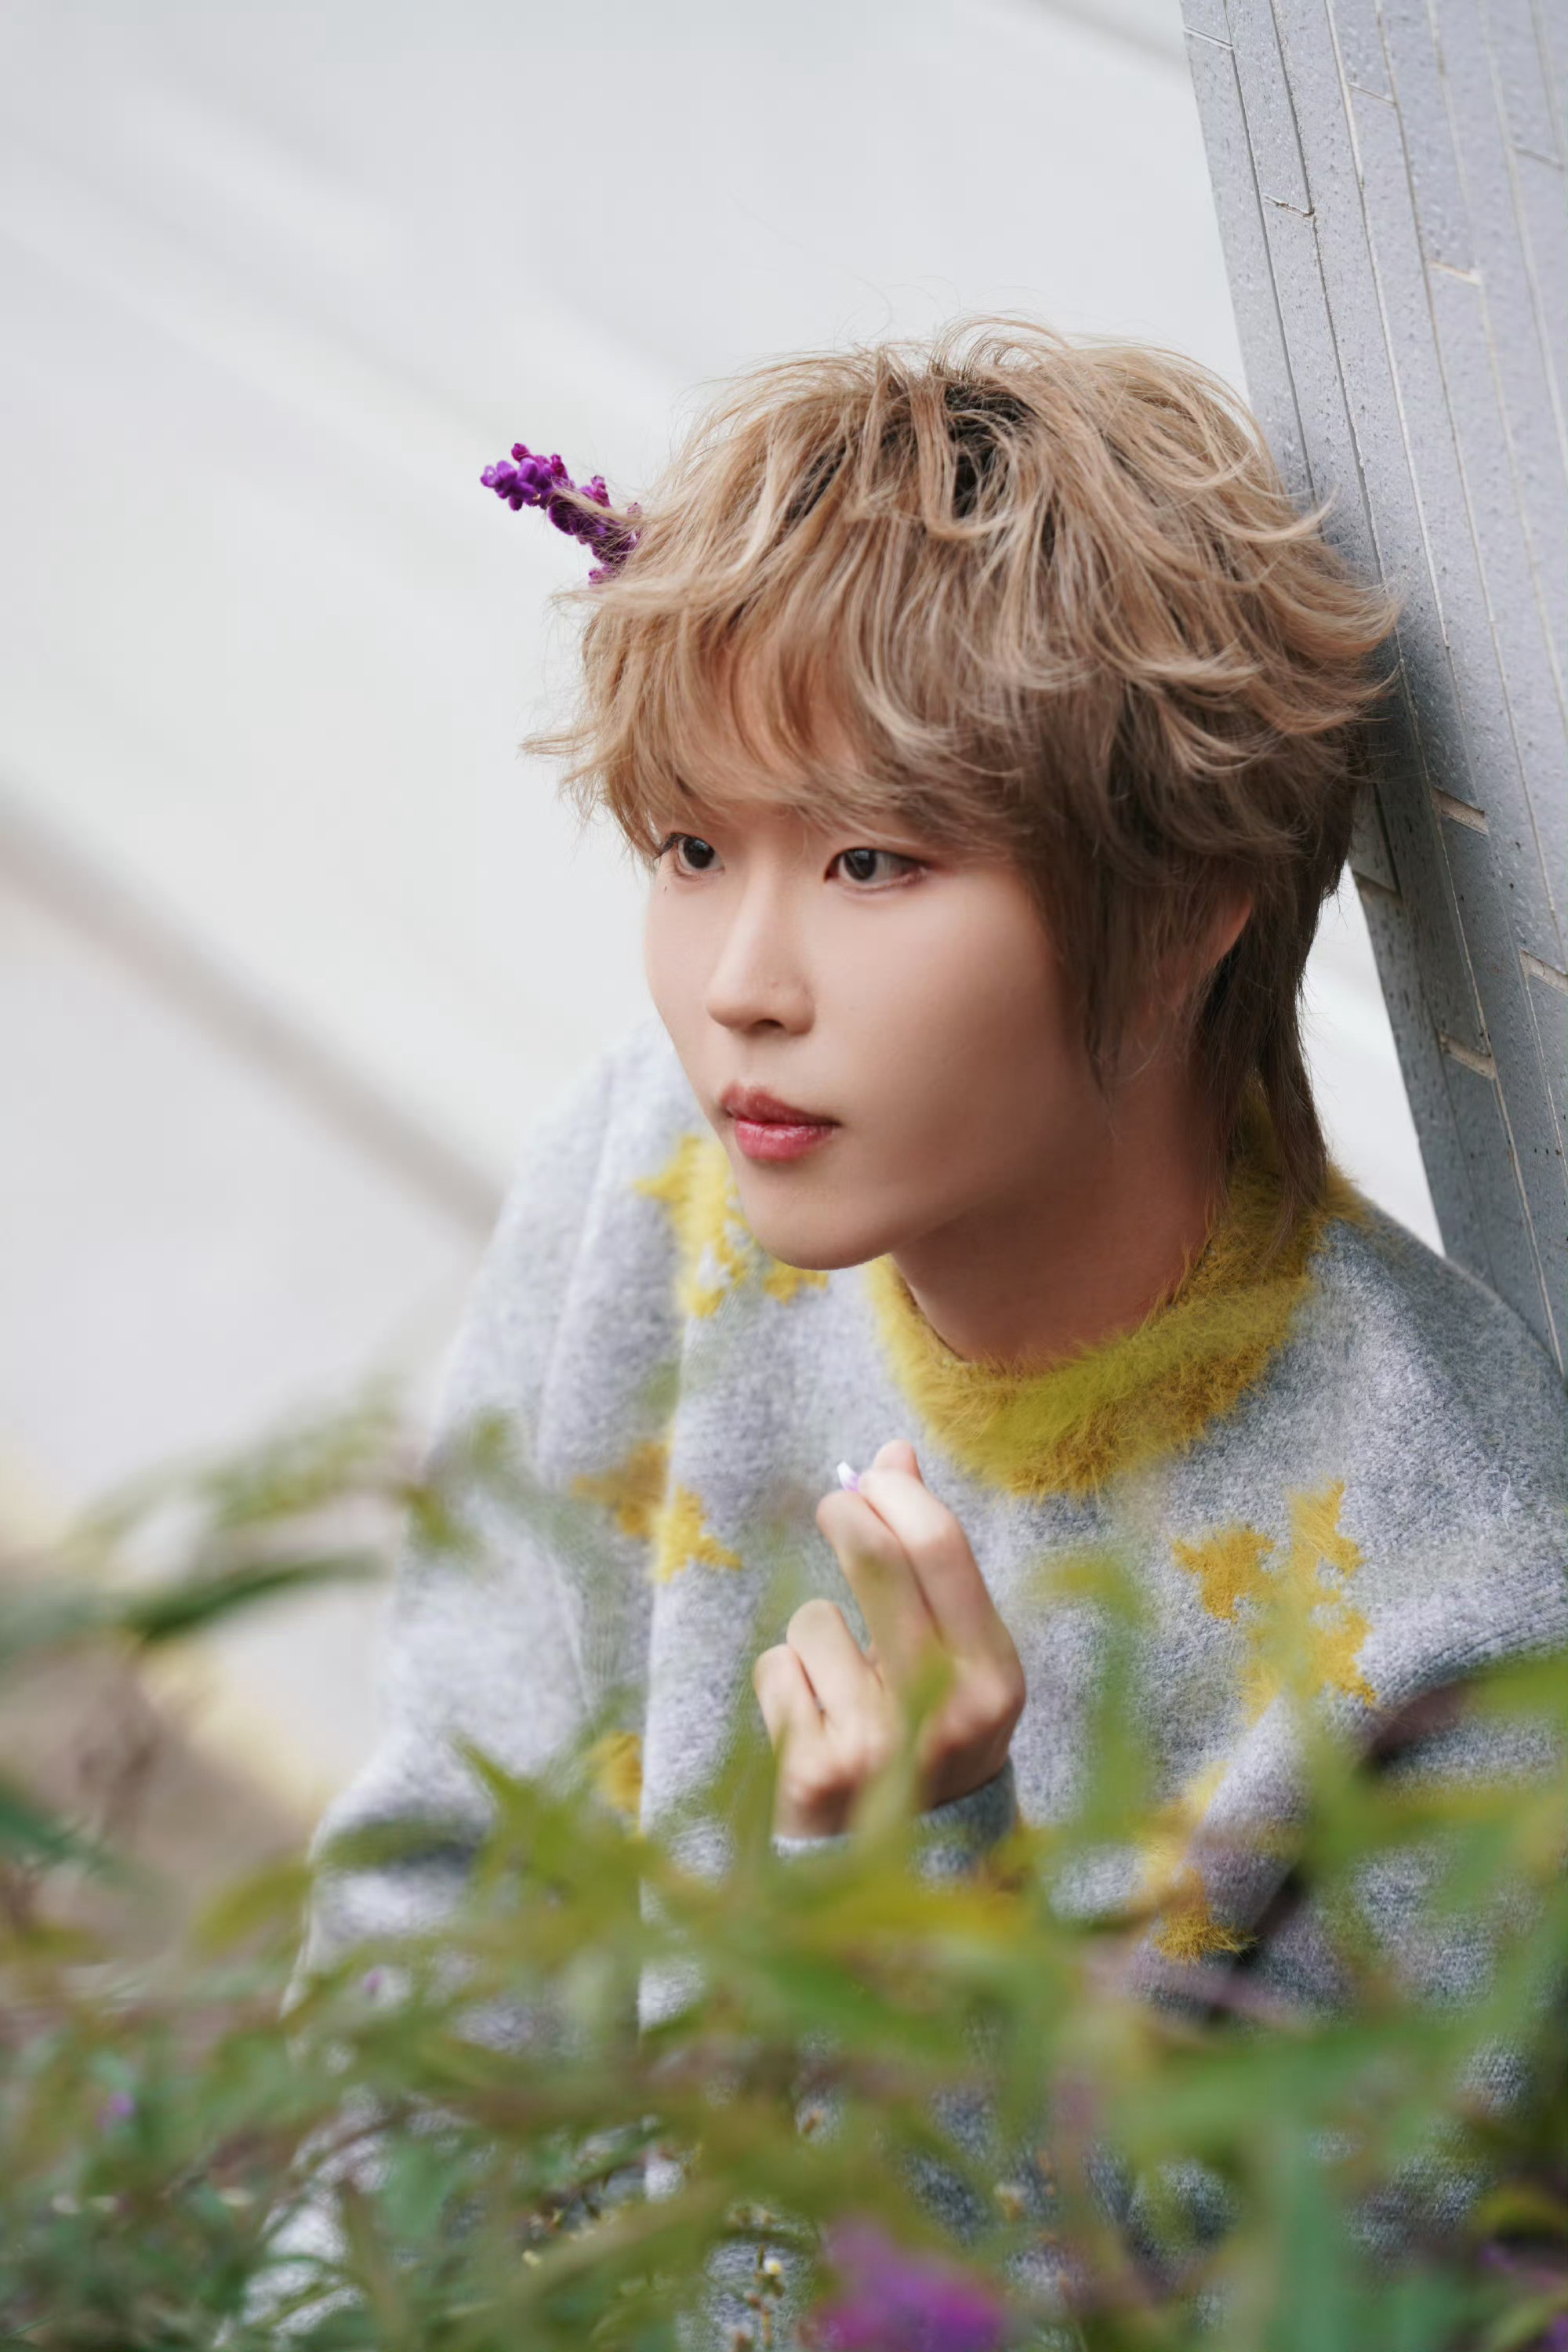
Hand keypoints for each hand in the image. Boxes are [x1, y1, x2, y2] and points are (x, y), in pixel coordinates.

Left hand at [752, 1439, 1025, 1838]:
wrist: (894, 1877)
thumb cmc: (925, 1739)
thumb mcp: (955, 1661)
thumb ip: (932, 1561)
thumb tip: (895, 1452)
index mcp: (997, 1680)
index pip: (942, 1548)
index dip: (896, 1494)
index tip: (872, 1478)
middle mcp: (947, 1714)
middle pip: (876, 1560)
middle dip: (846, 1517)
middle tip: (837, 1511)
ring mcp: (879, 1746)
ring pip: (813, 1619)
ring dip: (813, 1640)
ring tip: (839, 1691)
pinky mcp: (812, 1772)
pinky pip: (774, 1670)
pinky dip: (782, 1688)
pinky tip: (810, 1728)